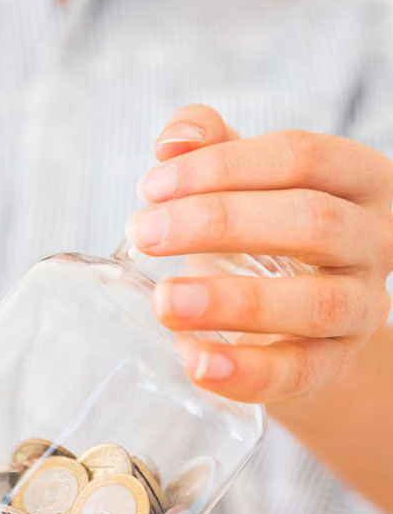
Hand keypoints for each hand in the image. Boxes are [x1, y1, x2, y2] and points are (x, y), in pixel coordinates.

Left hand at [126, 104, 392, 402]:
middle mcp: (373, 240)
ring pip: (315, 302)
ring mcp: (361, 308)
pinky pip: (297, 372)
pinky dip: (243, 370)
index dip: (221, 167)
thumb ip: (209, 146)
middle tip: (144, 233)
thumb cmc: (259, 237)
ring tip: (165, 301)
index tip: (150, 187)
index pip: (300, 157)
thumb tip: (173, 141)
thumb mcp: (239, 185)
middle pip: (311, 220)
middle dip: (218, 223)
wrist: (287, 319)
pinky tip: (193, 361)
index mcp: (356, 179)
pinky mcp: (333, 365)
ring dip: (234, 301)